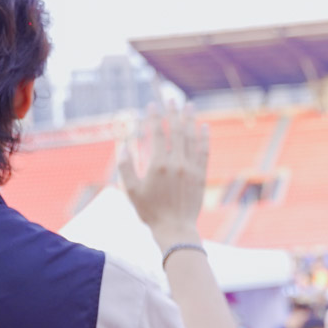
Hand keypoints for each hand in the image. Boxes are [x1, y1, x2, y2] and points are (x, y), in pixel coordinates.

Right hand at [115, 108, 209, 248]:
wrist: (175, 228)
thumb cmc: (150, 211)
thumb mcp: (131, 191)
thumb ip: (126, 167)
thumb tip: (123, 146)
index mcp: (158, 164)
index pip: (157, 133)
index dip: (154, 117)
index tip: (152, 105)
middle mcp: (176, 162)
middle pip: (176, 130)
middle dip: (173, 112)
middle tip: (172, 98)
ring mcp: (191, 168)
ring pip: (191, 138)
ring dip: (190, 120)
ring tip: (189, 105)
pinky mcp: (201, 175)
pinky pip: (204, 152)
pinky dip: (204, 138)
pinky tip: (204, 127)